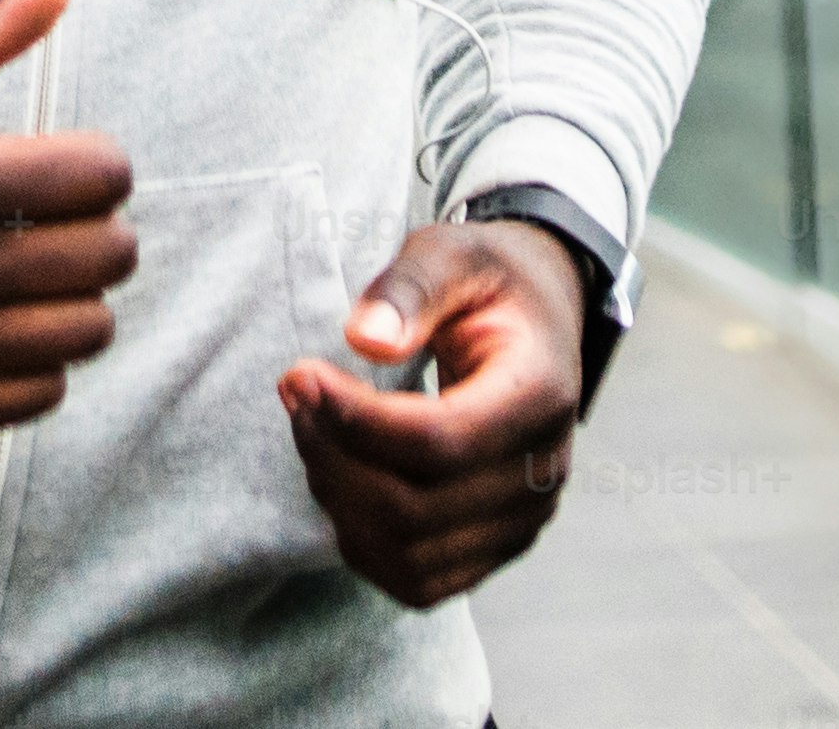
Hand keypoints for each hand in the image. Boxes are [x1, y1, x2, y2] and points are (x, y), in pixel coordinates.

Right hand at [0, 0, 136, 445]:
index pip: (98, 179)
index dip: (100, 166)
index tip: (70, 170)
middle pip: (106, 257)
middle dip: (98, 231)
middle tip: (57, 224)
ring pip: (86, 332)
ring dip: (74, 299)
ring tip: (33, 278)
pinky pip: (43, 393)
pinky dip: (38, 361)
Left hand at [278, 218, 586, 605]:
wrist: (536, 321)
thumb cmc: (489, 284)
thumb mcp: (453, 254)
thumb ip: (408, 289)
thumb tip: (363, 340)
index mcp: (540, 394)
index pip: (440, 442)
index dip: (355, 422)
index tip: (300, 374)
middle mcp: (542, 472)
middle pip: (415, 508)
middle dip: (333, 456)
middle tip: (297, 394)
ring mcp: (522, 521)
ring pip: (409, 554)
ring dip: (339, 500)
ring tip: (316, 432)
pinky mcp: (495, 548)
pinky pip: (418, 583)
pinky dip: (363, 545)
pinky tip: (340, 481)